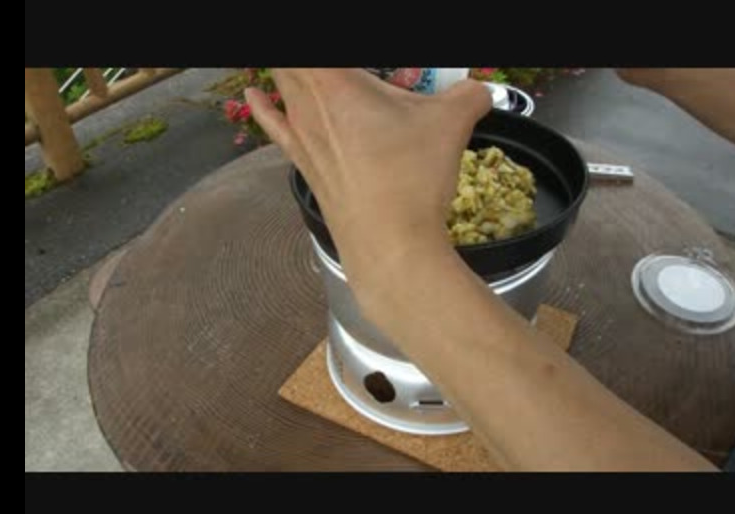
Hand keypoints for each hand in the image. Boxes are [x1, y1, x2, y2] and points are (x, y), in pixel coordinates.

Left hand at [245, 69, 490, 292]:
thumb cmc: (412, 178)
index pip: (310, 51)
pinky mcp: (303, 163)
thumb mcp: (452, 123)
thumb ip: (469, 94)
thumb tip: (478, 91)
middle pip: (293, 65)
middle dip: (317, 64)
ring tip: (321, 77)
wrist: (390, 245)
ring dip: (297, 73)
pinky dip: (265, 105)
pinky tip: (256, 95)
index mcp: (333, 81)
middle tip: (357, 78)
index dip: (320, 48)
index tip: (363, 70)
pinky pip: (274, 124)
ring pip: (283, 85)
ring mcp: (300, 136)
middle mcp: (306, 104)